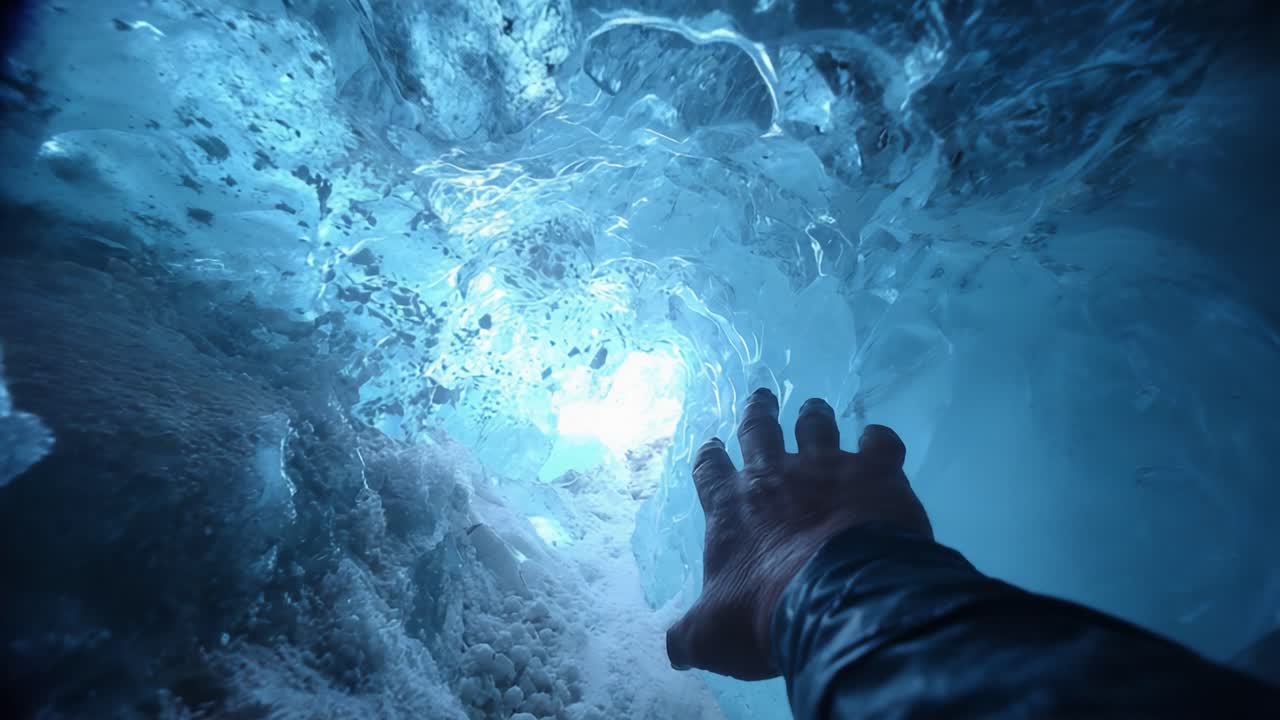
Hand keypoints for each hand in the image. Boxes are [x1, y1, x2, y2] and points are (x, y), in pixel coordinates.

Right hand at [665, 388, 932, 679]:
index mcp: (731, 507)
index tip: (713, 444)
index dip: (710, 458)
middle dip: (757, 414)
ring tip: (813, 407)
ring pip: (816, 427)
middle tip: (761, 396)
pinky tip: (879, 440)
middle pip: (760, 431)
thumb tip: (673, 650)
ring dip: (813, 416)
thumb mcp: (713, 634)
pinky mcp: (876, 472)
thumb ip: (691, 635)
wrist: (839, 600)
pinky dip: (880, 440)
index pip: (710, 472)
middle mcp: (774, 477)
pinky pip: (880, 443)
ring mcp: (827, 468)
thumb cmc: (764, 613)